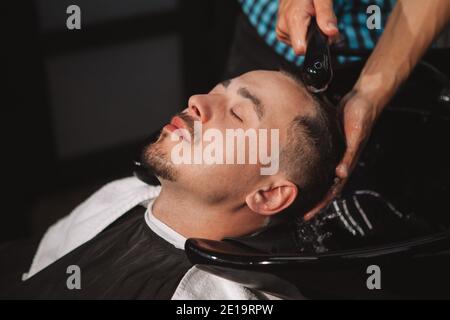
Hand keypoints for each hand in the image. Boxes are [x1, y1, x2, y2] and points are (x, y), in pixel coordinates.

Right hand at [276, 0, 338, 54]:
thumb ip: (326, 15)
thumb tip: (331, 33)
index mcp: (293, 19)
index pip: (301, 49)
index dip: (317, 44)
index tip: (324, 33)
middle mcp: (284, 26)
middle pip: (303, 47)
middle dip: (315, 38)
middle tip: (319, 21)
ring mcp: (281, 30)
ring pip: (300, 44)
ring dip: (309, 34)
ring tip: (311, 18)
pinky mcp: (281, 32)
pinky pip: (295, 40)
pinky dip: (303, 33)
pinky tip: (304, 21)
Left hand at [303, 90, 381, 220]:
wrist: (362, 100)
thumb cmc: (361, 117)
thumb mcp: (356, 135)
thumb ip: (349, 155)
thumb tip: (341, 173)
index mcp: (346, 164)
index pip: (332, 191)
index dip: (320, 204)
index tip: (308, 215)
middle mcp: (339, 162)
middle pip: (324, 187)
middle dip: (311, 201)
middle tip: (295, 212)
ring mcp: (334, 155)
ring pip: (320, 177)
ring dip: (309, 188)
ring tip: (294, 196)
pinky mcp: (330, 145)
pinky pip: (318, 163)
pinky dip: (308, 170)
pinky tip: (297, 172)